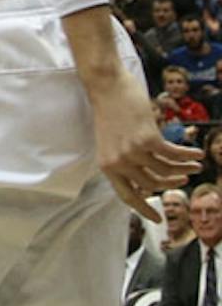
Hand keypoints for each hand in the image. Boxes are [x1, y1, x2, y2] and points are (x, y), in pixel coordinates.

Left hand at [91, 67, 201, 219]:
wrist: (106, 86)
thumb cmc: (110, 111)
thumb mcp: (111, 141)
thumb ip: (124, 160)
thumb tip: (146, 175)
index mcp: (106, 166)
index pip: (127, 196)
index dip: (144, 209)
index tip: (158, 220)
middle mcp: (119, 162)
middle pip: (152, 185)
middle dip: (172, 184)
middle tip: (184, 178)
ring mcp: (133, 152)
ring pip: (166, 171)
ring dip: (185, 169)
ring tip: (195, 165)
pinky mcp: (148, 139)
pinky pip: (174, 154)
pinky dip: (189, 155)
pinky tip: (198, 153)